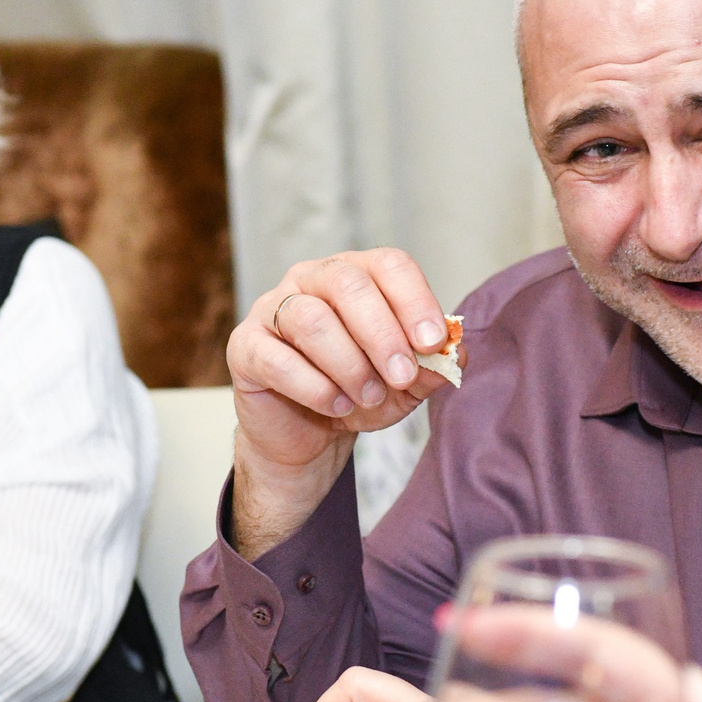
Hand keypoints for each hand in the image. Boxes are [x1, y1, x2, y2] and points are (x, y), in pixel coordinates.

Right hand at [228, 250, 455, 556]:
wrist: (307, 436)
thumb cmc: (357, 394)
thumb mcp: (406, 385)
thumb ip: (433, 366)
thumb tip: (456, 351)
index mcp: (356, 275)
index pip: (388, 265)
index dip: (415, 300)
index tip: (433, 342)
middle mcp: (311, 280)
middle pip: (348, 284)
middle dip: (383, 334)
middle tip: (402, 377)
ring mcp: (272, 309)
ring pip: (312, 319)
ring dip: (349, 364)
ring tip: (368, 397)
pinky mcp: (245, 347)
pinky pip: (277, 359)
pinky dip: (314, 387)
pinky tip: (336, 406)